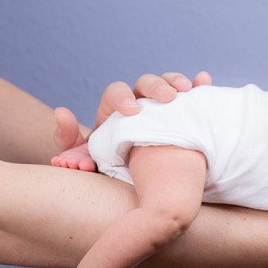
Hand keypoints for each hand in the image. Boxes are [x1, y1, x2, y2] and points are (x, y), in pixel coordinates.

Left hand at [53, 70, 212, 158]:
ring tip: (188, 91)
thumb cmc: (108, 173)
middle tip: (168, 98)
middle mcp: (140, 104)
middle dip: (156, 86)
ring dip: (177, 83)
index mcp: (116, 111)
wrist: (133, 186)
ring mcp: (162, 109)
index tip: (131, 111)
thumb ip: (69, 141)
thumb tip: (62, 112)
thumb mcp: (85, 161)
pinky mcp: (183, 119)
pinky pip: (191, 99)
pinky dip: (198, 87)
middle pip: (145, 84)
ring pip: (169, 86)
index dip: (123, 98)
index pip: (117, 93)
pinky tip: (204, 82)